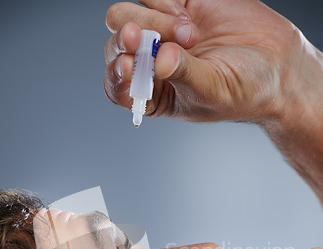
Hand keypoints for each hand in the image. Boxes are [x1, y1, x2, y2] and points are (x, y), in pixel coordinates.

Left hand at [104, 0, 305, 122]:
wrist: (278, 65)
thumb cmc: (245, 91)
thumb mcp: (212, 91)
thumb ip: (183, 75)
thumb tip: (160, 60)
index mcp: (153, 93)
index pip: (117, 84)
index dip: (116, 74)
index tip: (127, 65)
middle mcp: (151, 62)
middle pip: (117, 44)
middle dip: (134, 41)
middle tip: (161, 42)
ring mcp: (162, 31)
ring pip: (129, 15)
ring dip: (154, 20)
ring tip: (191, 34)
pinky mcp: (178, 3)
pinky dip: (164, 1)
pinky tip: (189, 16)